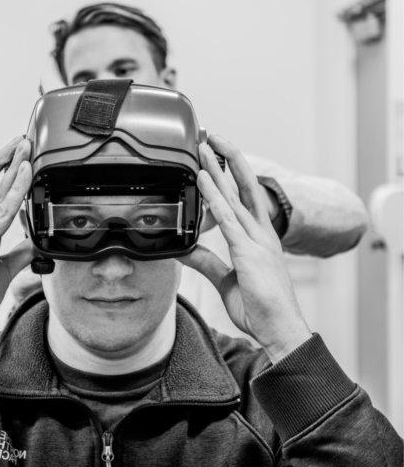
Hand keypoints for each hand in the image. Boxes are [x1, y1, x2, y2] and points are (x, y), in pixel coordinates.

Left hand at [180, 134, 311, 362]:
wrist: (279, 330)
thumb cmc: (260, 307)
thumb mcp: (226, 279)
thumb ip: (206, 261)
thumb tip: (185, 249)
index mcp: (259, 238)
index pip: (245, 197)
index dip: (232, 174)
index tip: (218, 157)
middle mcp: (260, 233)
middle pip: (243, 186)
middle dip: (228, 159)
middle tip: (212, 136)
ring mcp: (256, 240)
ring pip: (235, 194)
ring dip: (218, 168)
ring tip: (205, 145)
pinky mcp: (248, 251)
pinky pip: (227, 217)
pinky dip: (215, 195)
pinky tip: (204, 178)